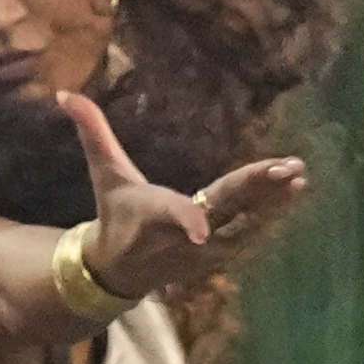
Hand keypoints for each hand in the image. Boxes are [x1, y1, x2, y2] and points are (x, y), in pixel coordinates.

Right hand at [65, 92, 305, 304]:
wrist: (122, 270)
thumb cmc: (115, 213)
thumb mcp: (103, 173)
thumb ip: (92, 133)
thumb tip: (64, 93)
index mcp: (153, 216)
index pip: (171, 216)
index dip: (186, 220)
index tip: (202, 231)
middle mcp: (185, 237)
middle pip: (226, 211)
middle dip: (257, 192)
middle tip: (288, 169)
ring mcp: (209, 251)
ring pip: (248, 225)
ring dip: (275, 202)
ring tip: (299, 176)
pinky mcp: (224, 255)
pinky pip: (253, 232)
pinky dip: (274, 212)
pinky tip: (294, 189)